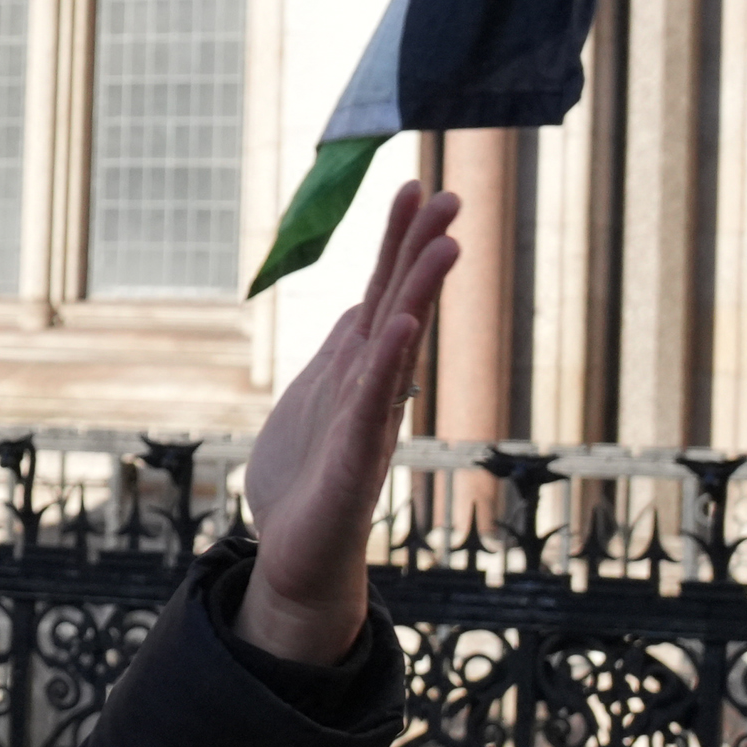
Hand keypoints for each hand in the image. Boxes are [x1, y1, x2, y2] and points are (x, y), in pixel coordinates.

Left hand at [237, 185, 458, 663]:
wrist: (296, 560)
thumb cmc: (308, 483)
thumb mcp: (317, 400)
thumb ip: (343, 357)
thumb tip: (362, 309)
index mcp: (359, 370)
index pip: (382, 292)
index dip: (397, 242)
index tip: (415, 187)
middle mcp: (373, 389)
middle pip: (400, 305)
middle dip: (421, 250)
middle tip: (450, 194)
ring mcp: (369, 423)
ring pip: (398, 348)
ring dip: (420, 295)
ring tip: (445, 246)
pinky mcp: (354, 462)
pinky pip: (373, 404)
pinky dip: (388, 364)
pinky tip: (400, 326)